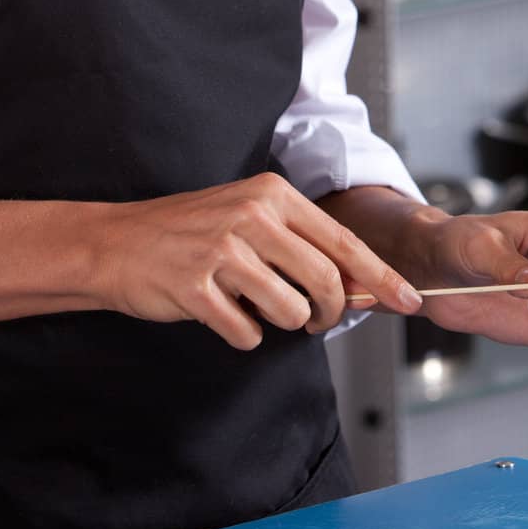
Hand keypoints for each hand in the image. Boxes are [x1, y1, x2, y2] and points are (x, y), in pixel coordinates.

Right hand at [96, 171, 422, 348]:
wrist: (118, 242)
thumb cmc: (192, 233)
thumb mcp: (250, 218)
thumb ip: (301, 244)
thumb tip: (360, 285)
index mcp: (273, 195)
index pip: (343, 242)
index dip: (381, 277)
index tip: (409, 301)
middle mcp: (253, 215)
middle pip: (325, 281)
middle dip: (330, 313)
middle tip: (317, 323)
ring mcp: (223, 250)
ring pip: (290, 310)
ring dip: (280, 323)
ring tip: (255, 307)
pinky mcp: (197, 286)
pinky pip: (246, 331)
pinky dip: (243, 333)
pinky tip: (223, 314)